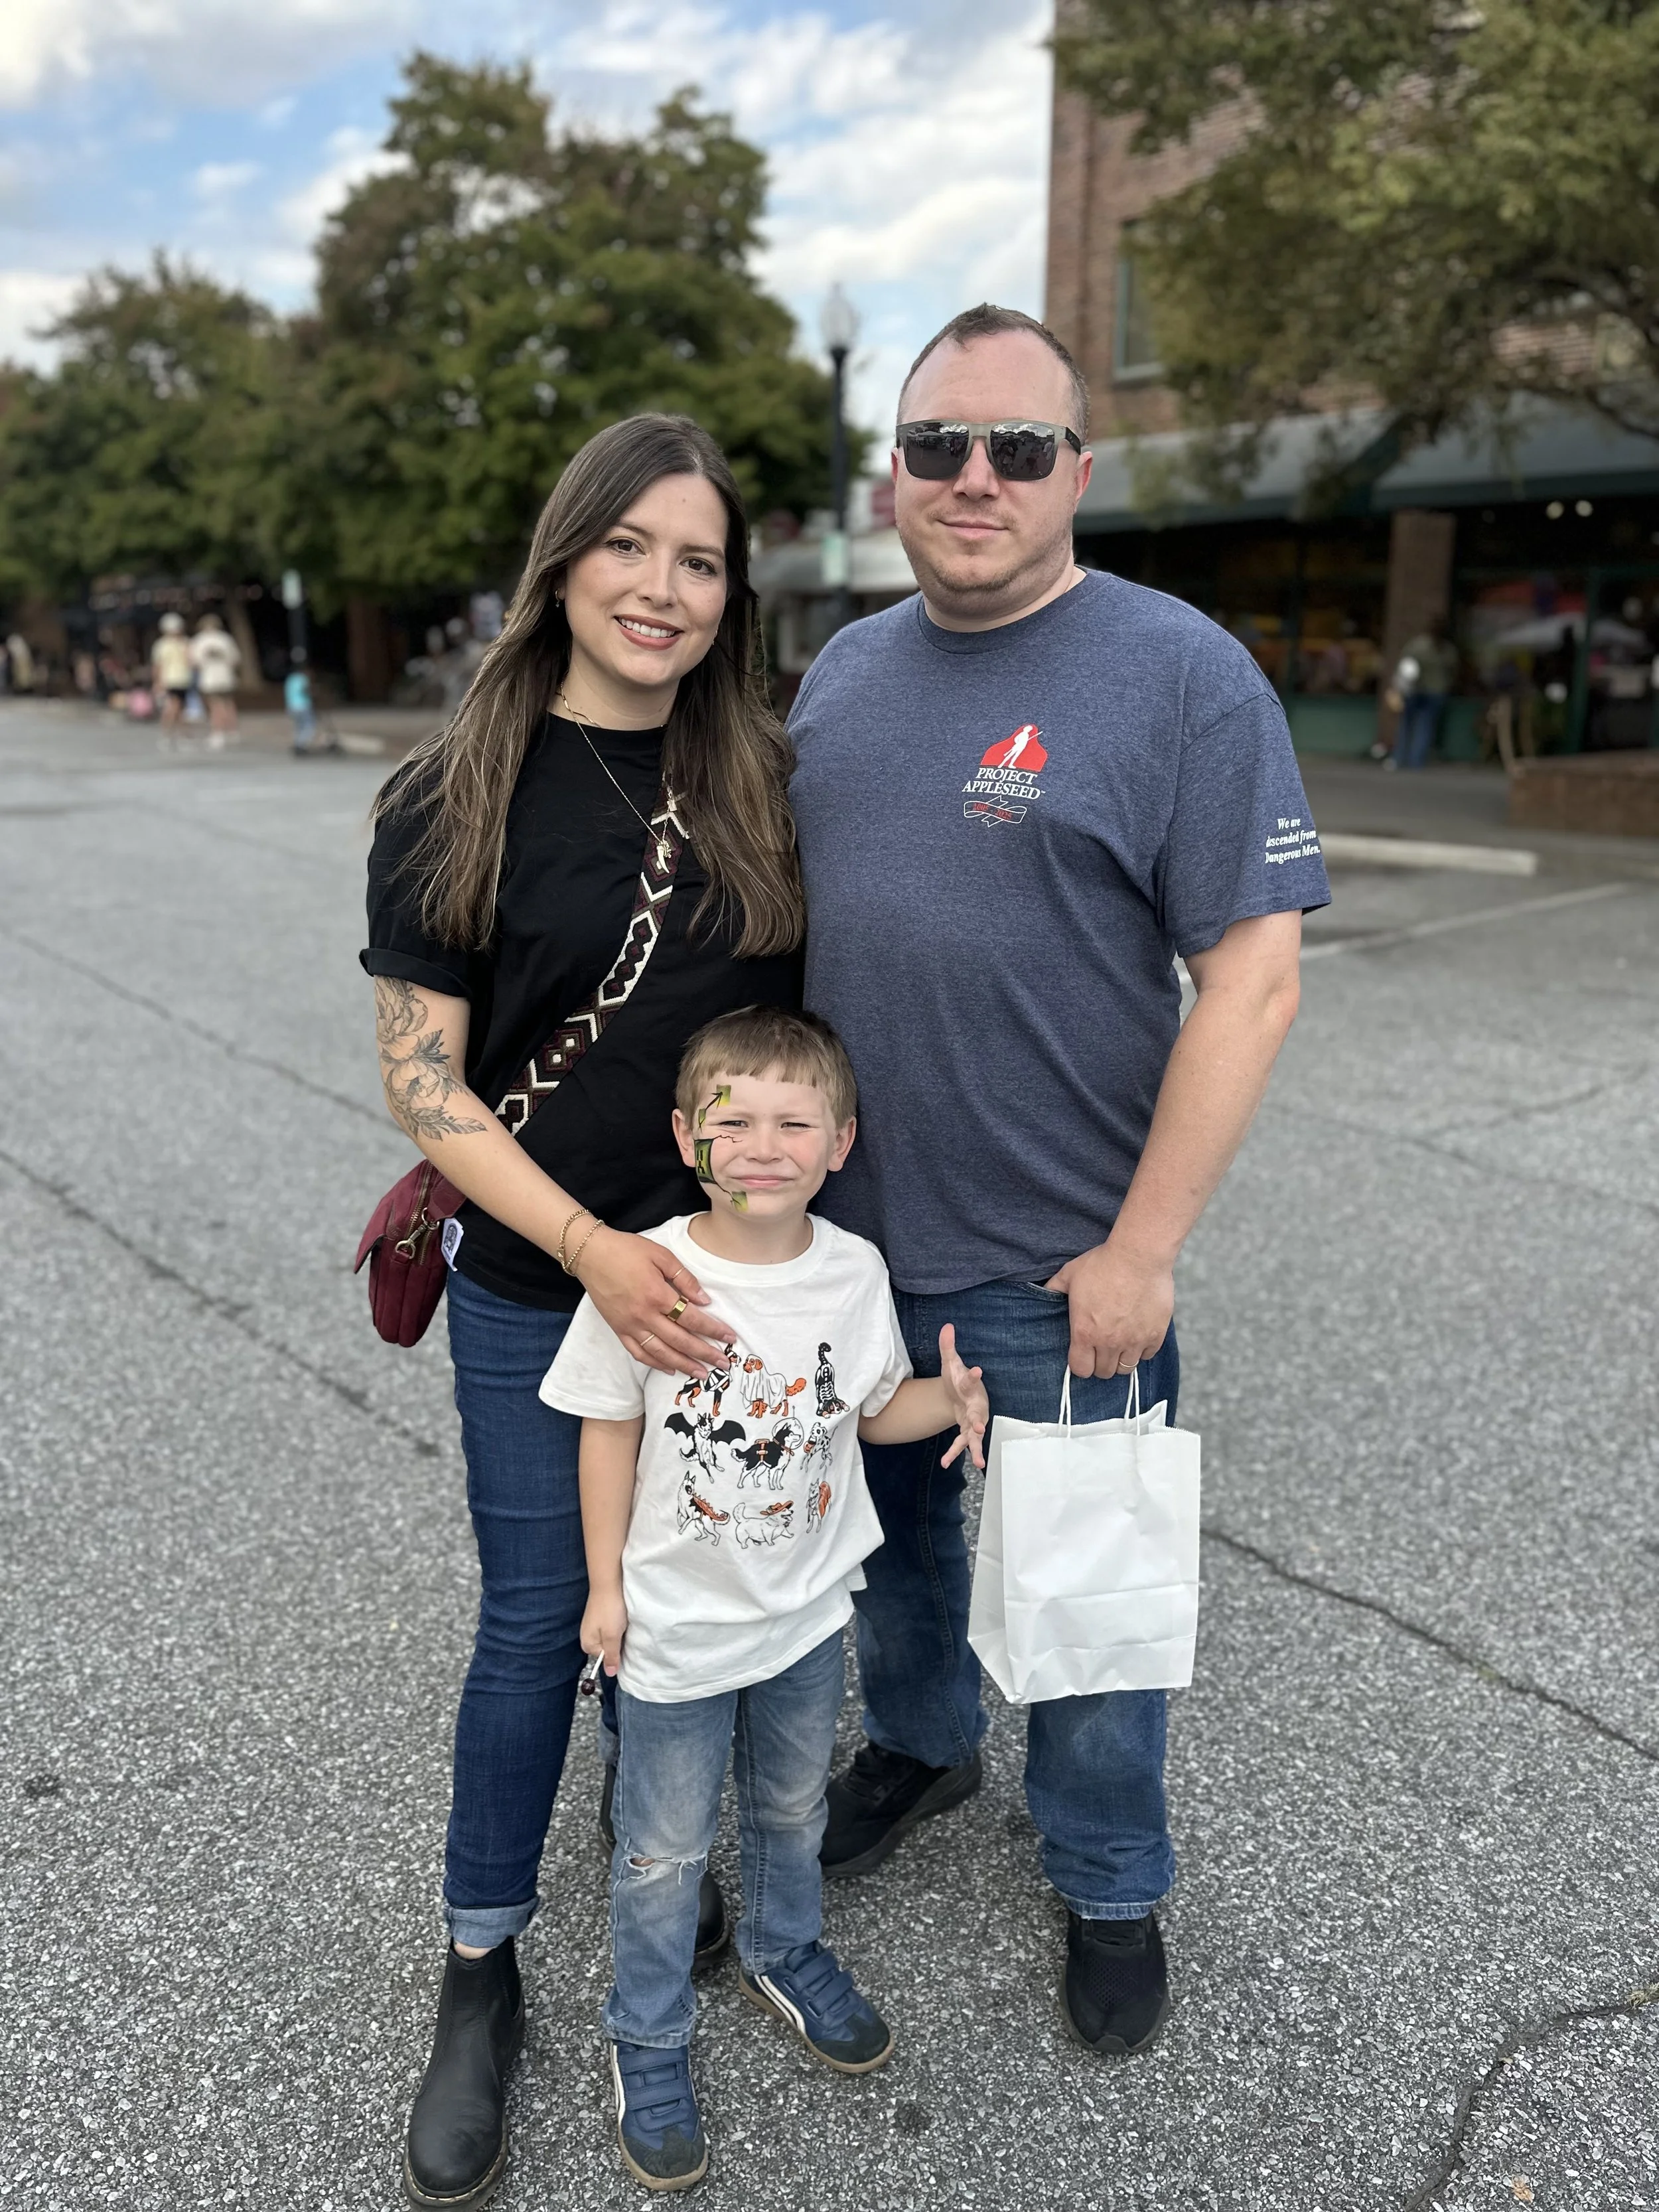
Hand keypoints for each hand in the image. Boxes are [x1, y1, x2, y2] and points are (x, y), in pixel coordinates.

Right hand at [570, 1228, 734, 1376]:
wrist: (590, 1254)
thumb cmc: (627, 1250)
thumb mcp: (661, 1256)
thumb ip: (684, 1278)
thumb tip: (704, 1300)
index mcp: (657, 1295)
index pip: (692, 1318)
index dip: (713, 1330)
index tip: (730, 1338)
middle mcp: (644, 1315)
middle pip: (680, 1341)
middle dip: (705, 1353)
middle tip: (724, 1364)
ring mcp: (629, 1325)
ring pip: (661, 1353)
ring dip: (683, 1365)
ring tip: (702, 1373)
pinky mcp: (618, 1329)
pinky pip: (638, 1352)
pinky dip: (655, 1363)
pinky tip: (669, 1368)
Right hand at [581, 1587, 627, 1676]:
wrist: (608, 1583)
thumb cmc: (610, 1610)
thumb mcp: (612, 1636)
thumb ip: (611, 1656)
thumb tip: (610, 1674)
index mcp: (587, 1644)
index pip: (605, 1658)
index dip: (616, 1652)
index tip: (622, 1641)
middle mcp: (587, 1636)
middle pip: (607, 1648)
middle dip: (617, 1642)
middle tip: (623, 1631)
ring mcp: (593, 1625)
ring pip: (610, 1637)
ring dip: (618, 1633)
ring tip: (622, 1623)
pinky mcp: (600, 1616)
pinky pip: (610, 1627)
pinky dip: (617, 1624)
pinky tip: (621, 1618)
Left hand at [937, 1323, 988, 1468]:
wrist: (960, 1394)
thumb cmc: (958, 1378)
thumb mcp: (951, 1362)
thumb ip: (948, 1346)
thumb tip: (946, 1326)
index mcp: (971, 1385)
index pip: (971, 1378)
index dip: (973, 1374)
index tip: (977, 1370)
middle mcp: (976, 1406)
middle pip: (979, 1414)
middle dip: (979, 1421)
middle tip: (980, 1427)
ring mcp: (973, 1421)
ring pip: (975, 1436)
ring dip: (976, 1448)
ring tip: (979, 1461)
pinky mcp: (967, 1432)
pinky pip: (962, 1444)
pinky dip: (954, 1453)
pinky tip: (946, 1463)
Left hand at [1044, 1239, 1172, 1378]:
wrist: (1138, 1256)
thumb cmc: (1103, 1263)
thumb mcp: (1069, 1274)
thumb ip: (1053, 1288)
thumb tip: (1042, 1292)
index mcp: (1085, 1332)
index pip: (1080, 1370)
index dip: (1080, 1365)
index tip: (1083, 1355)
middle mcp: (1109, 1342)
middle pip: (1104, 1372)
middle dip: (1100, 1363)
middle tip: (1101, 1348)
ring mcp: (1134, 1340)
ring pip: (1126, 1368)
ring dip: (1121, 1359)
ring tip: (1120, 1344)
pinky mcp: (1155, 1334)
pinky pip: (1147, 1355)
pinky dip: (1142, 1349)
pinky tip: (1137, 1335)